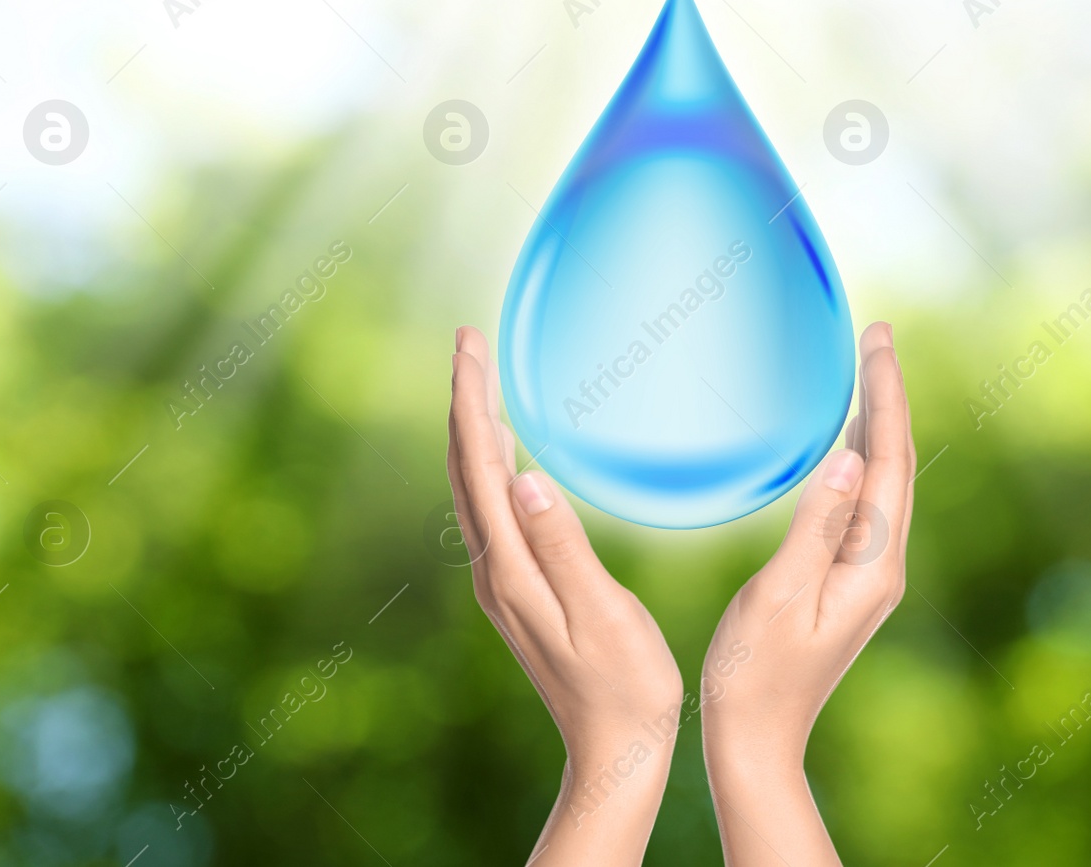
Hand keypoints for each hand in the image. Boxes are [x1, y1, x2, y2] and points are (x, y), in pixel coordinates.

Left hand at [447, 327, 683, 865]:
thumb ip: (561, 545)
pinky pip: (490, 509)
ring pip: (473, 487)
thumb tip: (523, 476)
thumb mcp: (601, 615)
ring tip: (483, 381)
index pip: (480, 463)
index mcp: (512, 568)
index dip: (472, 397)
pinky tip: (509, 456)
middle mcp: (495, 571)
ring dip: (473, 428)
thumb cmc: (625, 687)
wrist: (616, 752)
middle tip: (471, 339)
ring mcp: (503, 582)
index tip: (471, 340)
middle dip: (465, 398)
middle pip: (465, 467)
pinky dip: (490, 465)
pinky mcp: (518, 591)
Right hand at [700, 322, 914, 865]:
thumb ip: (815, 527)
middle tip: (876, 335)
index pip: (889, 461)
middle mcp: (882, 566)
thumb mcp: (777, 596)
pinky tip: (846, 443)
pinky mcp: (848, 581)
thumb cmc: (754, 673)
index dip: (885, 395)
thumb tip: (849, 458)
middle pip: (897, 464)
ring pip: (885, 482)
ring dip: (878, 423)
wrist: (756, 739)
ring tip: (867, 370)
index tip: (877, 338)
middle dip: (888, 396)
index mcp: (872, 566)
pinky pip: (866, 503)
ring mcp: (868, 575)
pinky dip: (861, 458)